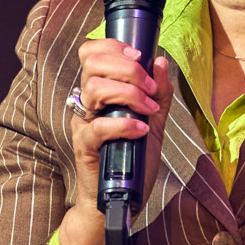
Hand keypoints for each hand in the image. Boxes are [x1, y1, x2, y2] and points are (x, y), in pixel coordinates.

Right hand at [65, 37, 172, 208]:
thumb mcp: (153, 121)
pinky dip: (124, 124)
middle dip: (126, 68)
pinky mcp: (85, 146)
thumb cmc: (133, 160)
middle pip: (92, 64)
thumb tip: (160, 61)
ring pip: (94, 89)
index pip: (92, 53)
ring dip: (128, 93)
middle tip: (148, 86)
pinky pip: (99, 126)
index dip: (112, 46)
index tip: (138, 56)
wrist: (121, 198)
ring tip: (147, 110)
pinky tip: (140, 129)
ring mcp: (84, 124)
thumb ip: (159, 93)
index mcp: (100, 92)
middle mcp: (88, 103)